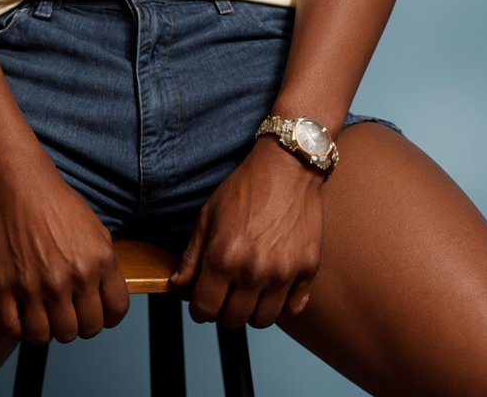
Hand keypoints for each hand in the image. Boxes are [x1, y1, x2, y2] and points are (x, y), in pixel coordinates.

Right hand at [0, 160, 129, 344]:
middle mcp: (71, 276)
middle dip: (80, 325)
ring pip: (49, 336)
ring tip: (46, 314)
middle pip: (84, 330)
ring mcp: (37, 284)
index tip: (98, 313)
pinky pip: (14, 329)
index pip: (114, 313)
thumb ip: (107, 268)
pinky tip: (23, 314)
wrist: (21, 184)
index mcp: (99, 261)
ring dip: (50, 330)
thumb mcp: (97, 231)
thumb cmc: (59, 204)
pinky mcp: (6, 286)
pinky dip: (19, 329)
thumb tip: (107, 301)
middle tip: (70, 312)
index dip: (108, 317)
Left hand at [169, 139, 324, 327]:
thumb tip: (179, 284)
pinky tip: (274, 286)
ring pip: (263, 320)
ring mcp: (284, 273)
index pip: (205, 308)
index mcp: (224, 257)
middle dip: (223, 311)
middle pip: (233, 320)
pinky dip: (283, 304)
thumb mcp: (209, 215)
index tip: (202, 302)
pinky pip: (294, 309)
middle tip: (225, 295)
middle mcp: (254, 270)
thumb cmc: (246, 187)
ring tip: (249, 291)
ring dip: (252, 311)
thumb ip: (192, 255)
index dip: (199, 309)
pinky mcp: (308, 270)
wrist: (288, 166)